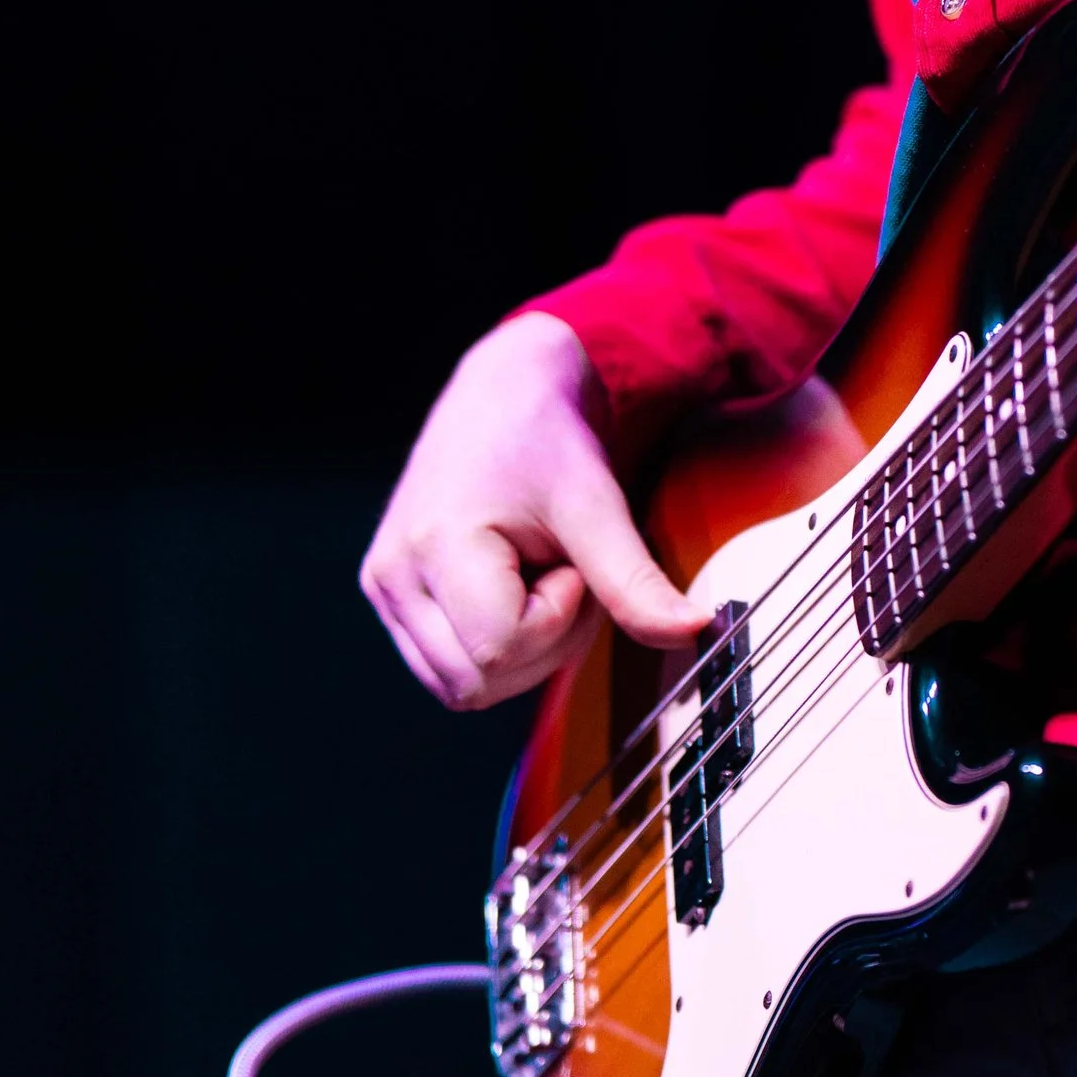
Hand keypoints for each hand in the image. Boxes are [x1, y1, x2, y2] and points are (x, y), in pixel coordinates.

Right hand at [360, 309, 707, 708]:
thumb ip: (635, 582)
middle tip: (560, 570)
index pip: (500, 650)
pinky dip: (493, 646)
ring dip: (518, 650)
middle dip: (541, 642)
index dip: (556, 617)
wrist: (506, 389)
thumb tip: (692, 631)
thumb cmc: (544, 436)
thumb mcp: (597, 506)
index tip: (569, 559)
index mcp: (434, 546)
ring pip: (460, 687)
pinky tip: (512, 589)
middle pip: (476, 683)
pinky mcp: (392, 594)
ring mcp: (384, 588)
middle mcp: (392, 575)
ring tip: (534, 577)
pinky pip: (446, 666)